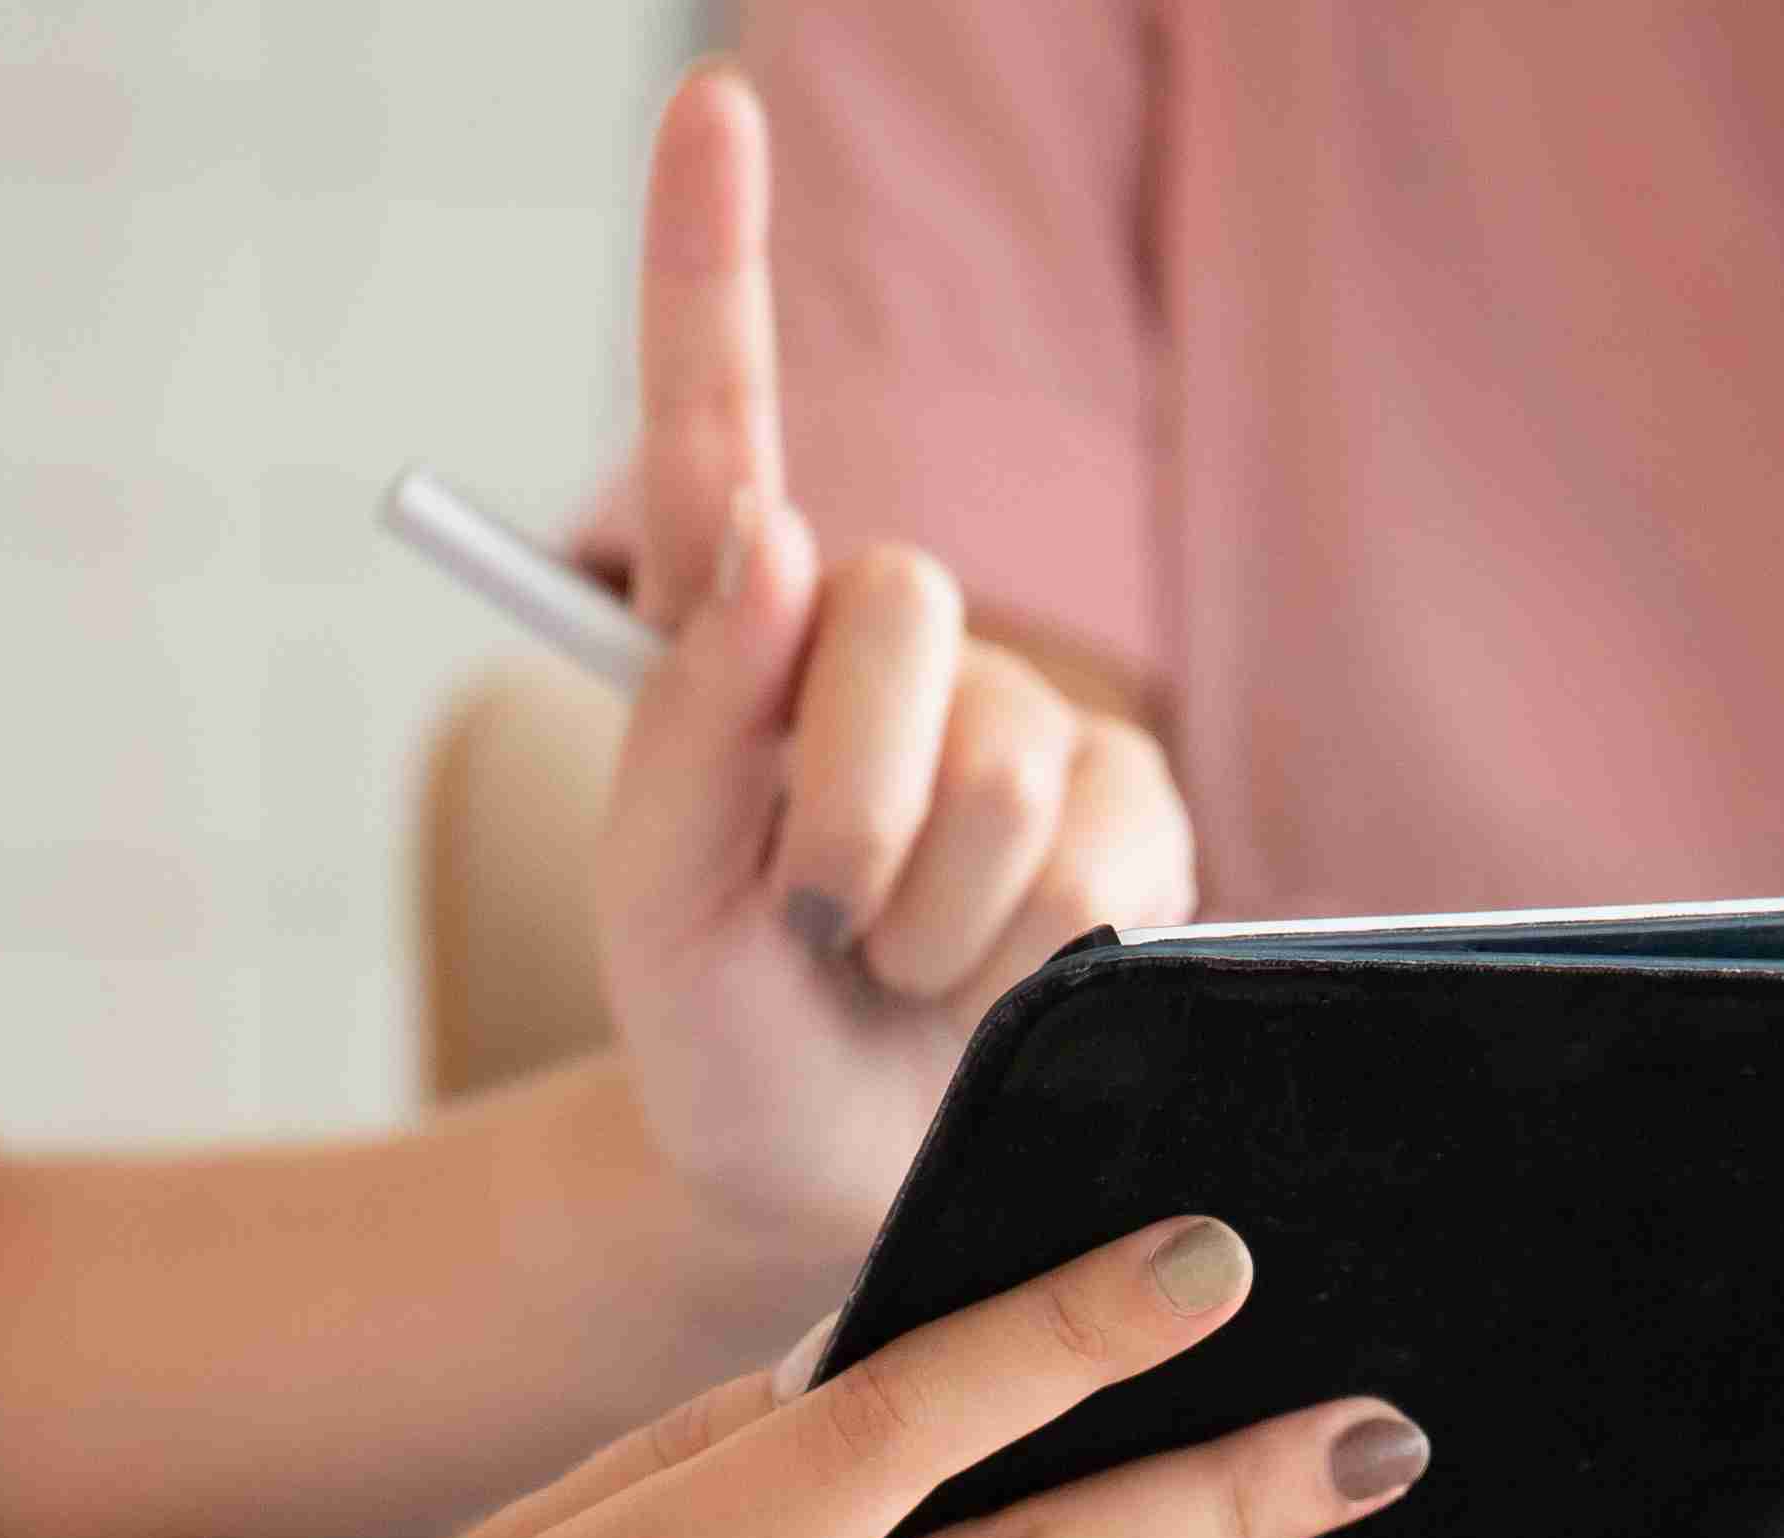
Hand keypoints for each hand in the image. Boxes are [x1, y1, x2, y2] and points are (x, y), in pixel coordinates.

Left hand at [593, 69, 1200, 1265]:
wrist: (827, 1184)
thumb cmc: (720, 1036)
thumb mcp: (648, 911)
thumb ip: (681, 732)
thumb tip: (776, 543)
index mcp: (738, 638)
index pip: (719, 431)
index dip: (710, 265)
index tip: (712, 104)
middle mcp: (889, 648)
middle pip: (898, 620)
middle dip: (842, 810)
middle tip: (819, 923)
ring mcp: (1027, 725)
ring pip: (1008, 771)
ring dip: (933, 918)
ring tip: (900, 969)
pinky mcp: (1135, 822)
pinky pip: (1101, 861)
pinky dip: (1025, 957)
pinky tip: (994, 988)